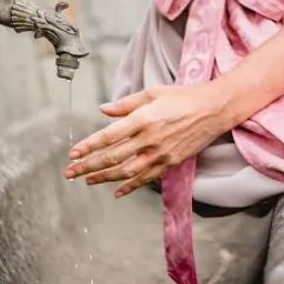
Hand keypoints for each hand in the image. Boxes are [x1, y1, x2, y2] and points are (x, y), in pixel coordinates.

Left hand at [63, 84, 230, 196]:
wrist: (213, 110)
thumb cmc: (182, 97)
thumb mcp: (153, 93)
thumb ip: (126, 104)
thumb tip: (103, 110)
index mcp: (143, 118)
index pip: (109, 136)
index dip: (89, 146)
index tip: (72, 153)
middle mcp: (150, 139)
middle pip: (113, 157)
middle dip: (88, 166)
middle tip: (70, 172)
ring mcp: (160, 154)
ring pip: (126, 172)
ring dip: (104, 178)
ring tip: (87, 180)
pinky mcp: (170, 163)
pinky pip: (145, 178)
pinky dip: (129, 186)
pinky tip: (116, 190)